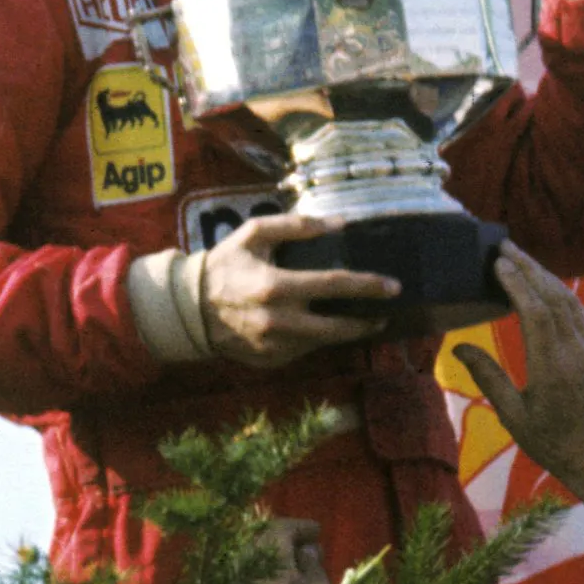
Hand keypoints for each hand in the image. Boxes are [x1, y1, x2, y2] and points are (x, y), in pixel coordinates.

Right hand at [199, 213, 397, 368]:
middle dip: (367, 320)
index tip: (393, 286)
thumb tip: (339, 223)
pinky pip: (304, 350)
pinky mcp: (271, 360)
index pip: (334, 285)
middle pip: (337, 326)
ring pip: (324, 343)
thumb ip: (296, 226)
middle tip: (386, 311)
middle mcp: (278, 321)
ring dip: (347, 332)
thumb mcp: (254, 234)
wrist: (190, 307)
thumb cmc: (225, 264)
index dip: (368, 285)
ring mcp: (275, 345)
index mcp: (275, 287)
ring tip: (364, 320)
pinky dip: (317, 339)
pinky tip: (324, 326)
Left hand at [223, 517, 332, 583]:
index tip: (318, 533)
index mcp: (266, 552)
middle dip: (285, 541)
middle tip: (307, 548)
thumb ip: (312, 565)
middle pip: (261, 540)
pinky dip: (261, 577)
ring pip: (250, 560)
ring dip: (271, 560)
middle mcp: (241, 560)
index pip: (282, 528)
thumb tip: (307, 550)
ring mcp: (229, 583)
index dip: (302, 528)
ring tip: (294, 569)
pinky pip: (243, 579)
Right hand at [460, 244, 583, 580]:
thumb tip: (459, 346)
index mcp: (552, 366)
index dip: (516, 282)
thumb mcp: (513, 415)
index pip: (535, 311)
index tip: (497, 262)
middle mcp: (575, 351)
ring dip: (545, 276)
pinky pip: (579, 314)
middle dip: (529, 268)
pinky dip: (561, 293)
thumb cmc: (552, 443)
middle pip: (554, 296)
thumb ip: (488, 377)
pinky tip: (547, 286)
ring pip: (569, 301)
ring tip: (521, 259)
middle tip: (504, 245)